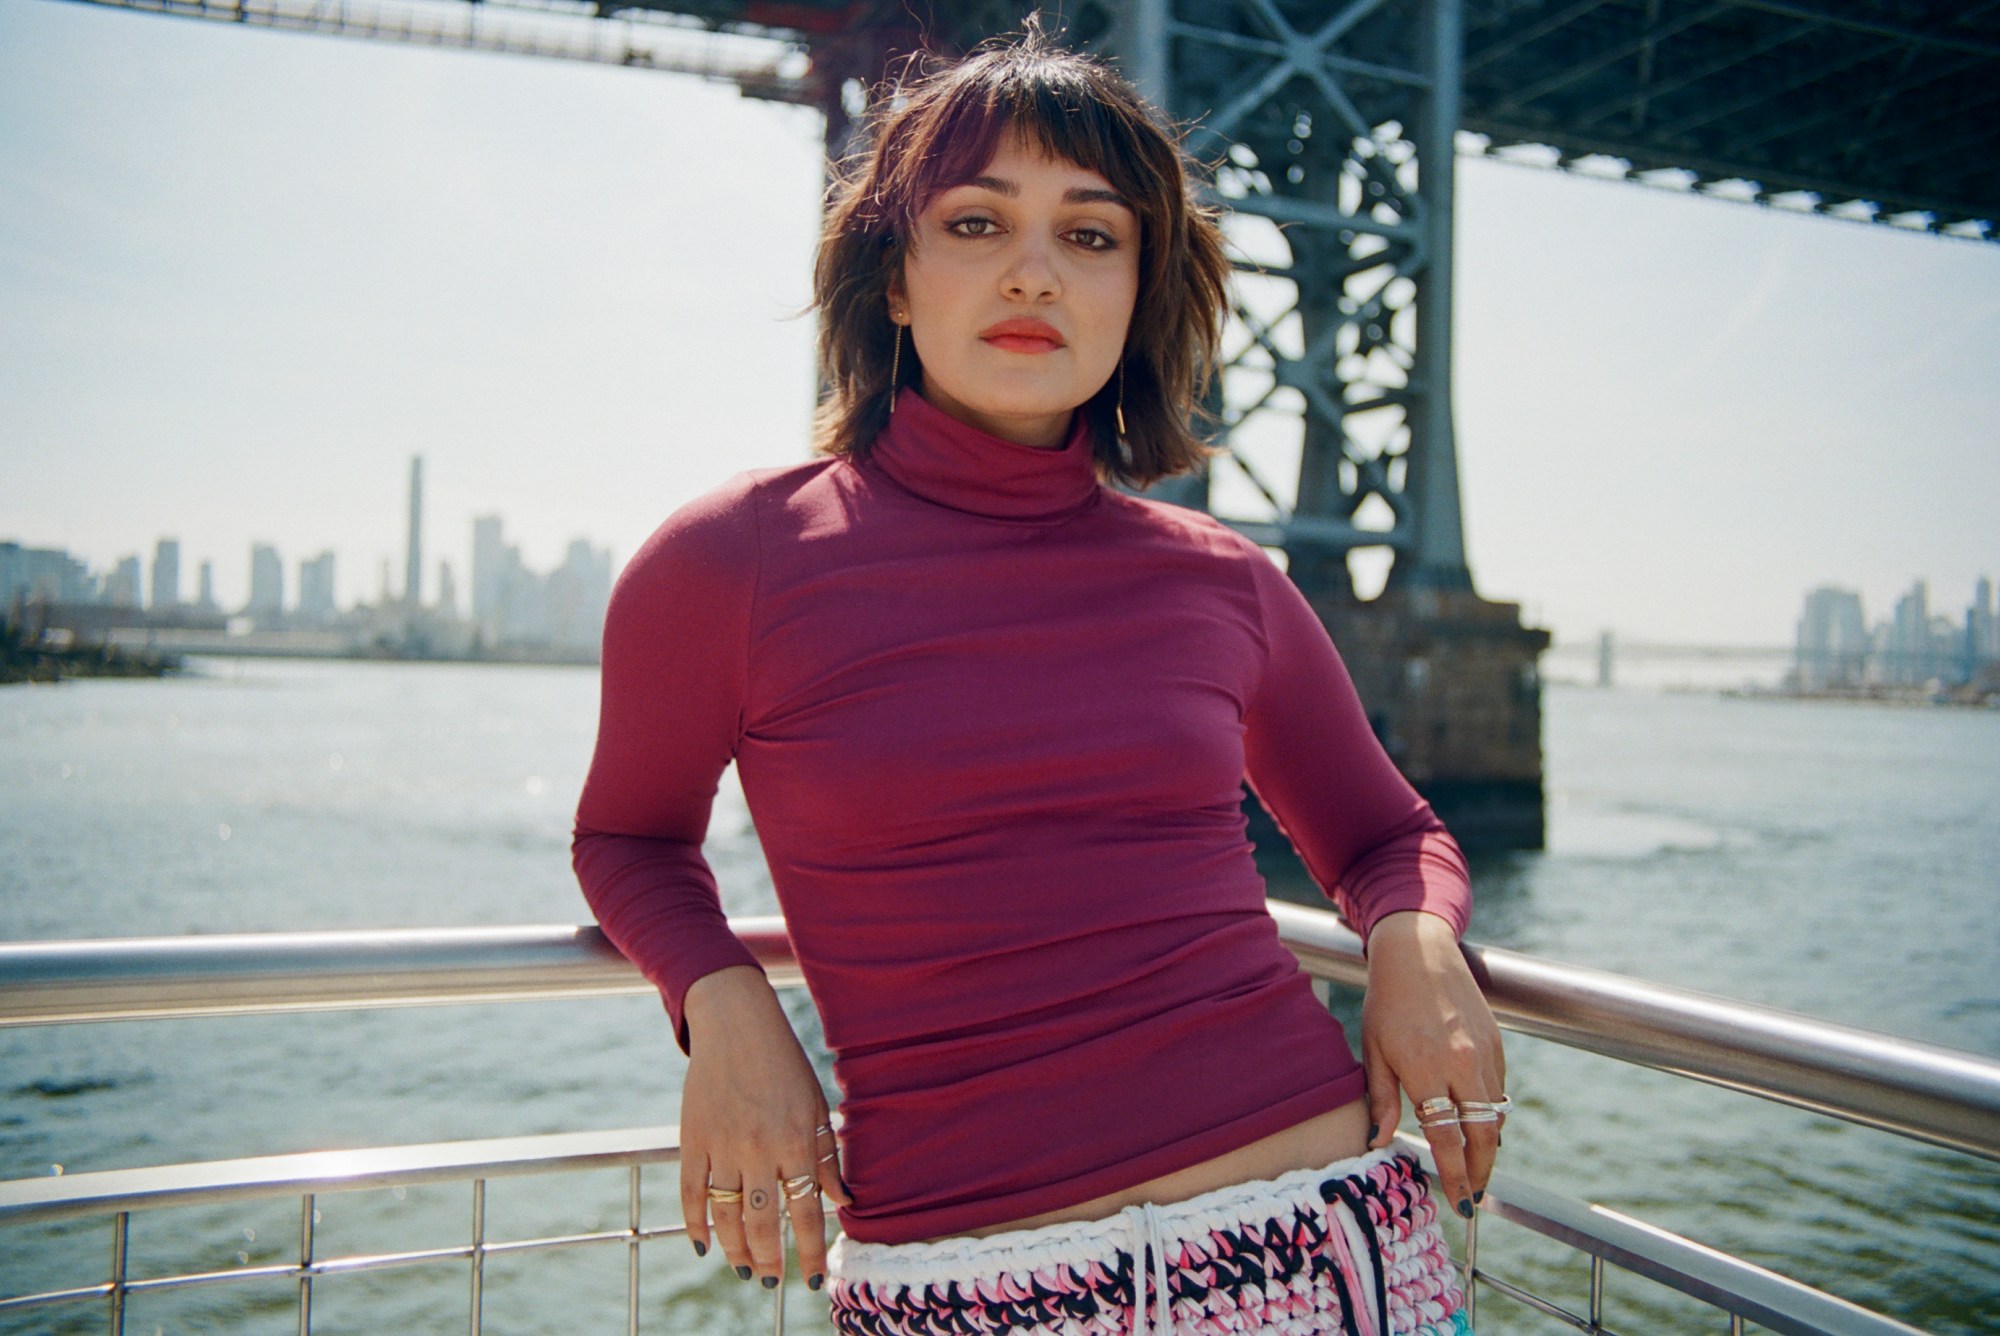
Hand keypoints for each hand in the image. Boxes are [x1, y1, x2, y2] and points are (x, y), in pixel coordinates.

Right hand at [679, 966, 851, 1290]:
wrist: (736, 1024)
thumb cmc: (784, 1065)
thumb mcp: (814, 1106)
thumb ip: (827, 1156)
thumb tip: (845, 1201)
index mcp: (794, 1141)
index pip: (805, 1211)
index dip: (809, 1250)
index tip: (810, 1278)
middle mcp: (758, 1148)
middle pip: (763, 1222)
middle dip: (770, 1259)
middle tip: (773, 1281)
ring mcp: (722, 1145)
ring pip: (727, 1215)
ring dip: (735, 1250)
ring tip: (745, 1270)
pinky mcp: (692, 1139)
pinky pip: (690, 1192)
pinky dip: (695, 1223)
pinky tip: (704, 1245)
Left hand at [1359, 911, 1506, 1219]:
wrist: (1419, 952)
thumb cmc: (1387, 1003)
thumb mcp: (1373, 1050)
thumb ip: (1380, 1099)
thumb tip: (1378, 1143)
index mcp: (1425, 1068)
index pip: (1447, 1138)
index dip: (1455, 1176)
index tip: (1459, 1203)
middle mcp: (1461, 1064)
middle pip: (1481, 1136)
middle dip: (1480, 1172)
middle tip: (1473, 1195)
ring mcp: (1484, 1053)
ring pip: (1495, 1115)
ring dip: (1488, 1146)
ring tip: (1475, 1167)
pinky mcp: (1497, 1043)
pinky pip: (1499, 1090)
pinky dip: (1492, 1113)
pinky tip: (1479, 1125)